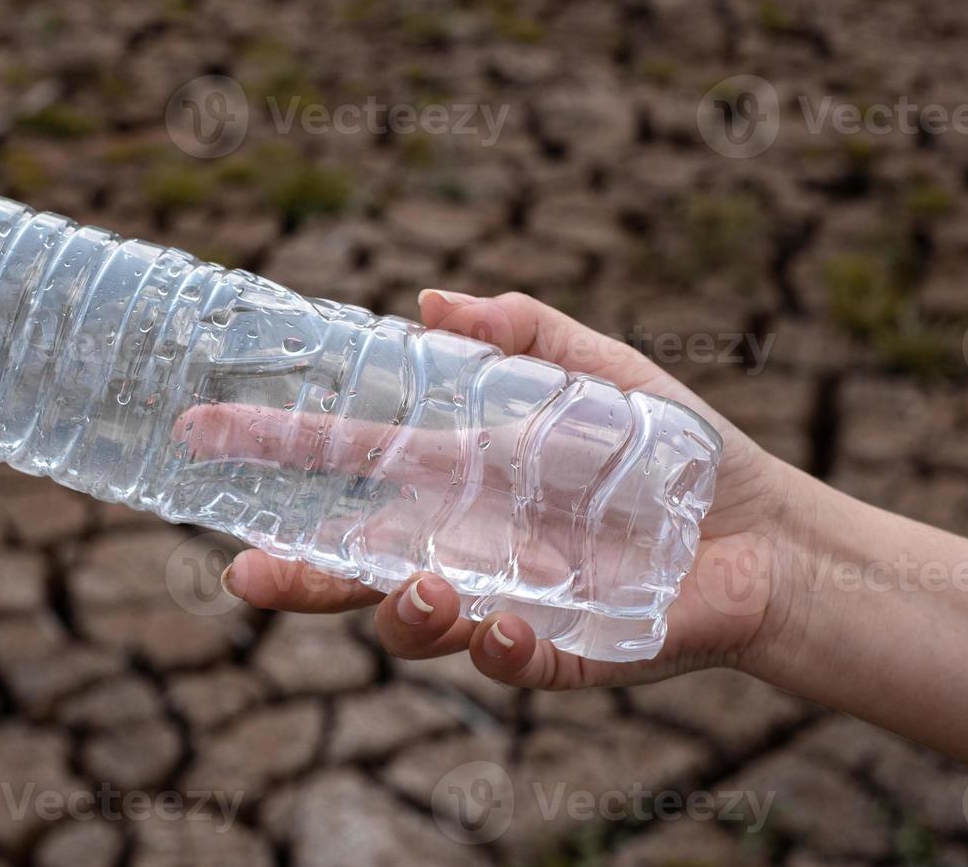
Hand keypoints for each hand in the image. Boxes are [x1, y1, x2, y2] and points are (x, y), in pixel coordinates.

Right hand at [219, 289, 795, 690]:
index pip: (347, 463)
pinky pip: (506, 666)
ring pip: (414, 626)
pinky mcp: (559, 650)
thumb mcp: (601, 372)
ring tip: (433, 587)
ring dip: (402, 613)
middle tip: (248, 576)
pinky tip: (502, 626)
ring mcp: (505, 600)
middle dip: (294, 577)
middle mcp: (465, 542)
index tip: (200, 433)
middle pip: (352, 567)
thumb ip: (525, 336)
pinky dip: (494, 652)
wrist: (767, 532)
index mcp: (459, 475)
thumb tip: (432, 302)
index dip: (273, 448)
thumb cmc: (677, 450)